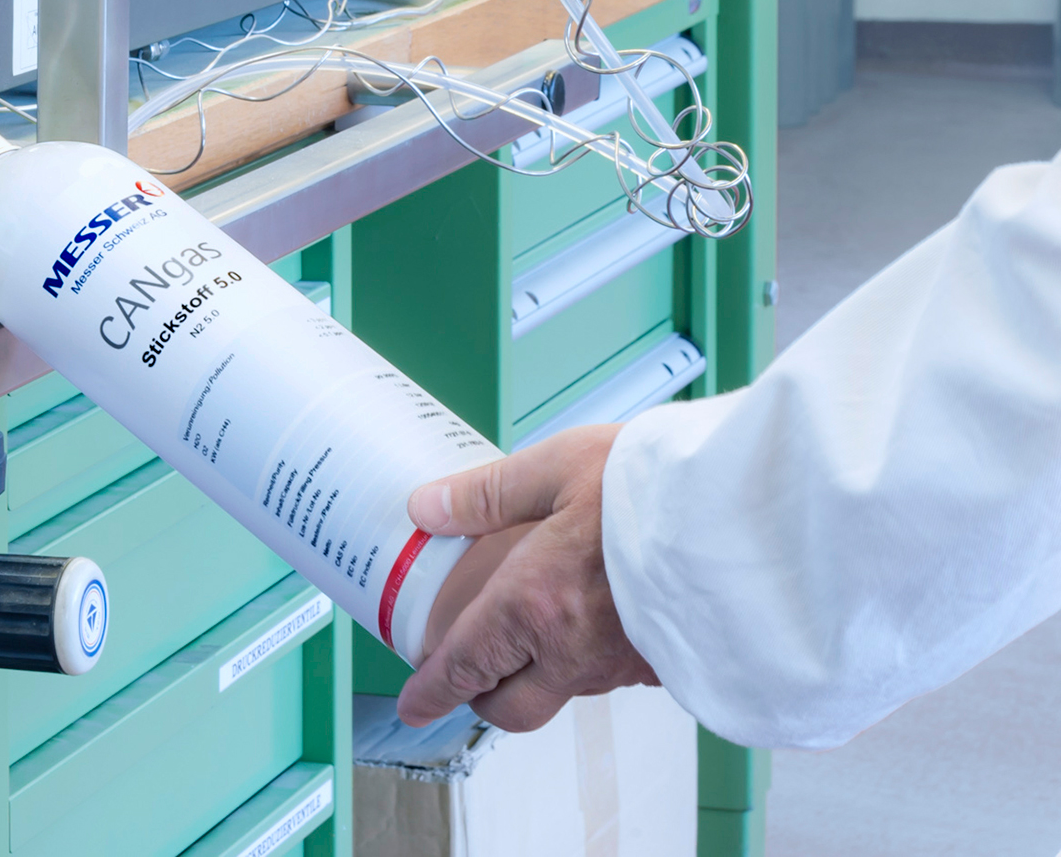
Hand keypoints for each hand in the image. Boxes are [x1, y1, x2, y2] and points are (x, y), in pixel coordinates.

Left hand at [398, 424, 658, 730]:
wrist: (758, 514)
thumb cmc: (661, 486)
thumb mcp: (560, 465)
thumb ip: (489, 493)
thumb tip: (428, 506)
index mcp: (533, 604)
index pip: (465, 665)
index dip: (431, 690)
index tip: (414, 704)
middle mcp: (573, 649)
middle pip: (510, 707)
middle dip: (480, 698)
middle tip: (468, 674)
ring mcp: (622, 664)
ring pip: (564, 692)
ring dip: (540, 675)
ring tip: (538, 633)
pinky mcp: (668, 663)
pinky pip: (614, 678)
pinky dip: (593, 661)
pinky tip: (601, 621)